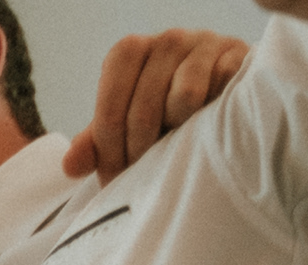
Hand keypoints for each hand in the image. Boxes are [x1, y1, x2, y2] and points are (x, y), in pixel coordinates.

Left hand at [66, 29, 249, 181]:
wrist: (223, 95)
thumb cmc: (166, 112)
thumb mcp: (127, 125)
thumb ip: (97, 142)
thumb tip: (70, 166)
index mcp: (130, 52)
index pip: (110, 99)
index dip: (108, 146)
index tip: (113, 180)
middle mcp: (166, 41)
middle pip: (143, 106)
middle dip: (139, 151)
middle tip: (142, 177)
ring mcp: (204, 43)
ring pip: (184, 96)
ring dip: (179, 133)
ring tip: (178, 149)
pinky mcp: (238, 55)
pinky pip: (221, 89)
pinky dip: (213, 117)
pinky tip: (208, 132)